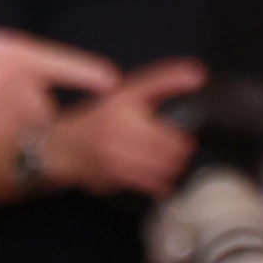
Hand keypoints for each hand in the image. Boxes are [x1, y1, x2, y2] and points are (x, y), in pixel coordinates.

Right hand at [0, 18, 120, 143]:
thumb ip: (19, 69)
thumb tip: (38, 94)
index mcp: (21, 50)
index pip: (66, 64)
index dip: (90, 75)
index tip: (112, 84)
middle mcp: (16, 72)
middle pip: (44, 111)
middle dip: (39, 122)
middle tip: (36, 132)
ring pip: (22, 128)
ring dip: (18, 135)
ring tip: (5, 135)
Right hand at [31, 59, 205, 200]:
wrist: (64, 147)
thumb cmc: (100, 117)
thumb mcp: (130, 91)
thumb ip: (165, 80)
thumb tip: (198, 74)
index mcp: (126, 116)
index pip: (169, 135)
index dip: (182, 139)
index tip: (186, 138)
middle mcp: (119, 142)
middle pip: (166, 156)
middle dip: (179, 156)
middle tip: (182, 152)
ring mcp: (115, 165)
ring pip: (158, 173)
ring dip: (171, 171)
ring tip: (173, 165)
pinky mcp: (113, 182)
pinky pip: (145, 188)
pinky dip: (158, 185)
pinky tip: (162, 182)